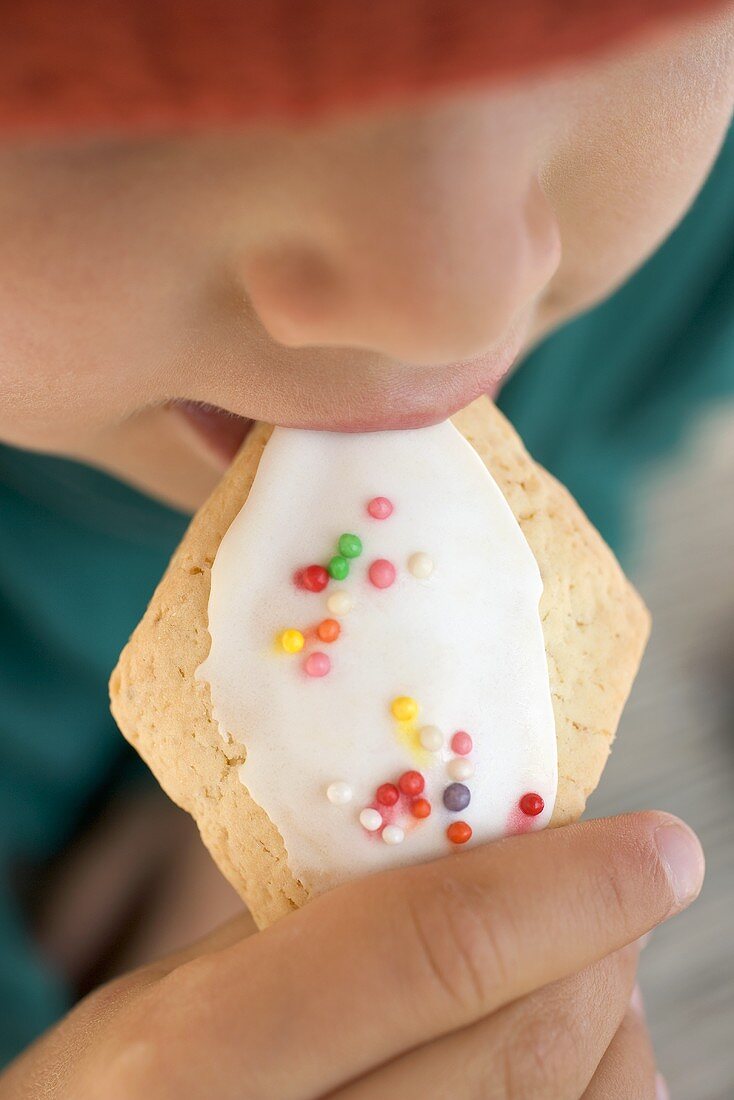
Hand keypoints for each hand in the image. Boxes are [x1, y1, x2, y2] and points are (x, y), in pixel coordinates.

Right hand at [1, 812, 701, 1098]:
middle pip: (523, 1048)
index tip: (655, 844)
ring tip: (584, 967)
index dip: (563, 885)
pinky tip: (564, 1059)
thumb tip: (475, 851)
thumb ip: (311, 925)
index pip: (432, 948)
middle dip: (600, 948)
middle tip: (621, 885)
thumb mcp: (169, 993)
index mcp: (202, 1060)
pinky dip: (597, 1099)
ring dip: (610, 1027)